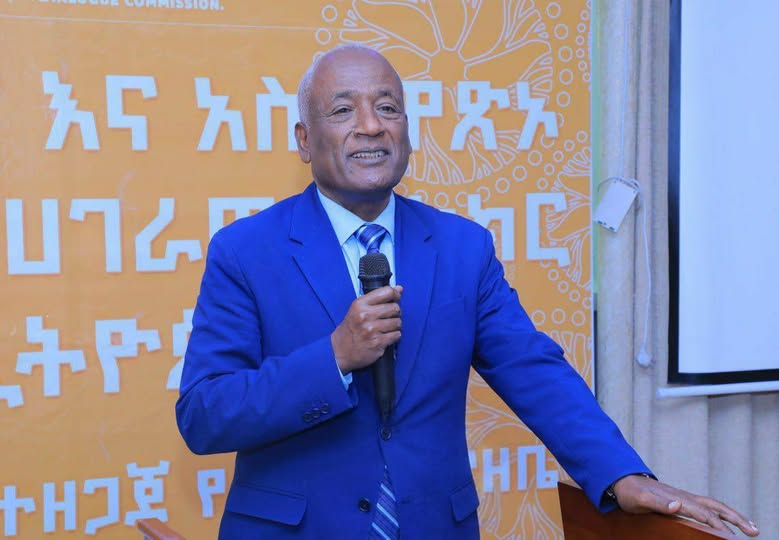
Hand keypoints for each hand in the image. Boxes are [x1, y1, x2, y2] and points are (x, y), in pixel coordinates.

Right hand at [331, 285, 402, 373]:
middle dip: (395, 313)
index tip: (396, 298)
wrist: (340, 350)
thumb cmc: (351, 329)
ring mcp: (371, 330)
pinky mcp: (377, 343)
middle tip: (388, 317)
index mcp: (360, 304)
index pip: (387, 292)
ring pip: (397, 322)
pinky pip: (396, 335)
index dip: (396, 294)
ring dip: (395, 326)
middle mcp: (365, 316)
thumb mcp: (358, 309)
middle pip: (395, 308)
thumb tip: (399, 289)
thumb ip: (378, 298)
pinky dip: (394, 336)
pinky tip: (385, 337)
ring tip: (386, 328)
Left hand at [613, 474, 758, 536]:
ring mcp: (684, 498)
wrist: (621, 481)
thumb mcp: (640, 500)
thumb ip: (658, 502)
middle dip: (736, 518)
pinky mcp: (681, 501)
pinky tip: (725, 523)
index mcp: (678, 498)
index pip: (703, 513)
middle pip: (716, 507)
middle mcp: (685, 497)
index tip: (730, 537)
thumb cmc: (630, 493)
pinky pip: (706, 508)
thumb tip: (678, 505)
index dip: (717, 525)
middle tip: (754, 531)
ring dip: (733, 516)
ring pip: (714, 506)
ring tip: (751, 527)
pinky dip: (720, 515)